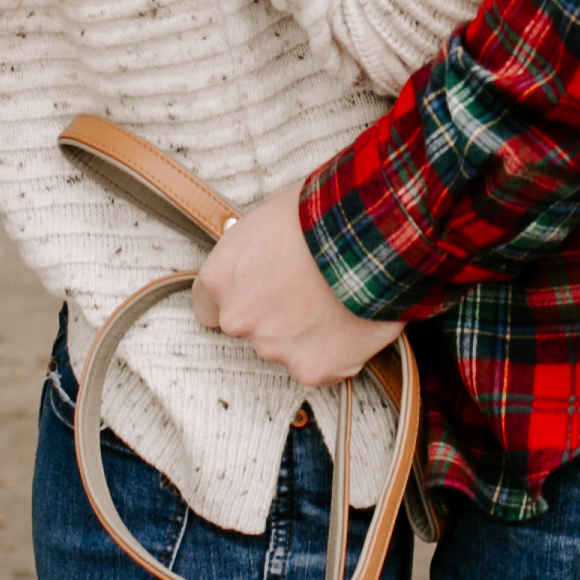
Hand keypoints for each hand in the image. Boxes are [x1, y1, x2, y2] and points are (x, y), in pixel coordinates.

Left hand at [189, 186, 402, 386]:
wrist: (371, 232)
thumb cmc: (323, 210)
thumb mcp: (271, 215)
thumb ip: (254, 250)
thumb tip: (263, 257)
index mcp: (221, 278)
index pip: (208, 307)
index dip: (239, 298)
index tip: (259, 292)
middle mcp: (239, 319)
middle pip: (251, 328)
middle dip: (275, 316)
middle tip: (310, 292)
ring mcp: (275, 348)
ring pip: (287, 349)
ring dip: (308, 334)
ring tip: (340, 300)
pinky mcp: (314, 369)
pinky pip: (324, 367)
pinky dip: (338, 352)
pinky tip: (355, 320)